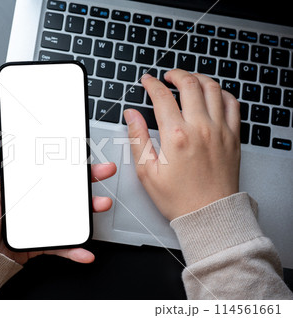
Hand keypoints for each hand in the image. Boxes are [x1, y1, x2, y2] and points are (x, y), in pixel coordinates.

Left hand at [0, 134, 116, 264]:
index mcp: (17, 187)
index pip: (45, 170)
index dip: (65, 161)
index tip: (80, 154)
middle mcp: (30, 203)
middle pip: (63, 189)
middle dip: (87, 180)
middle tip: (104, 172)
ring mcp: (37, 223)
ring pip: (68, 215)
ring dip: (88, 211)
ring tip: (100, 206)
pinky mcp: (39, 243)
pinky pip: (60, 245)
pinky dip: (74, 249)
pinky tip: (84, 251)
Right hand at [123, 69, 240, 220]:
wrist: (210, 215)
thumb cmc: (179, 198)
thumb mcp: (147, 172)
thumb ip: (138, 138)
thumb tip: (131, 115)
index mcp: (176, 136)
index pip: (161, 97)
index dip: (151, 84)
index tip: (146, 81)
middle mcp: (200, 128)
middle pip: (189, 84)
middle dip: (175, 74)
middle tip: (167, 76)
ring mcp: (220, 130)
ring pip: (212, 88)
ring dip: (198, 77)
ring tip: (188, 79)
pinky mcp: (233, 136)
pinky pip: (232, 104)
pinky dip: (221, 92)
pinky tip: (212, 94)